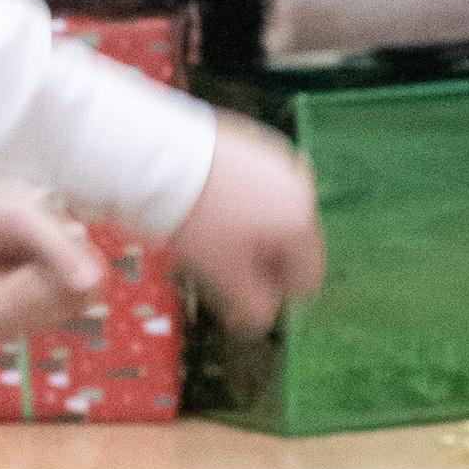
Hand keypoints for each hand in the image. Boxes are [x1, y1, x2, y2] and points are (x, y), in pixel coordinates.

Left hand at [0, 186, 104, 342]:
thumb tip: (92, 283)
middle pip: (63, 312)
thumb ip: (60, 249)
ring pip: (34, 325)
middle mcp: (54, 276)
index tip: (33, 274)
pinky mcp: (0, 315)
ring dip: (2, 307)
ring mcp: (27, 299)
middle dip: (25, 298)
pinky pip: (7, 333)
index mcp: (70, 250)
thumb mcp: (26, 218)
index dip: (65, 289)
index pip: (92, 288)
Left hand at [169, 112, 324, 334]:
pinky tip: (204, 210)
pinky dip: (238, 204)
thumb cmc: (194, 218)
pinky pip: (254, 188)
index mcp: (300, 222)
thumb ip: (253, 306)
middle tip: (220, 273)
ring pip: (270, 216)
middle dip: (259, 265)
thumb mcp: (225, 274)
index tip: (244, 300)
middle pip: (288, 246)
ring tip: (206, 241)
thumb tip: (260, 323)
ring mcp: (276, 162)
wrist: (162, 159)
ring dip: (247, 235)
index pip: (306, 280)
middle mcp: (299, 189)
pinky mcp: (252, 145)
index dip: (275, 297)